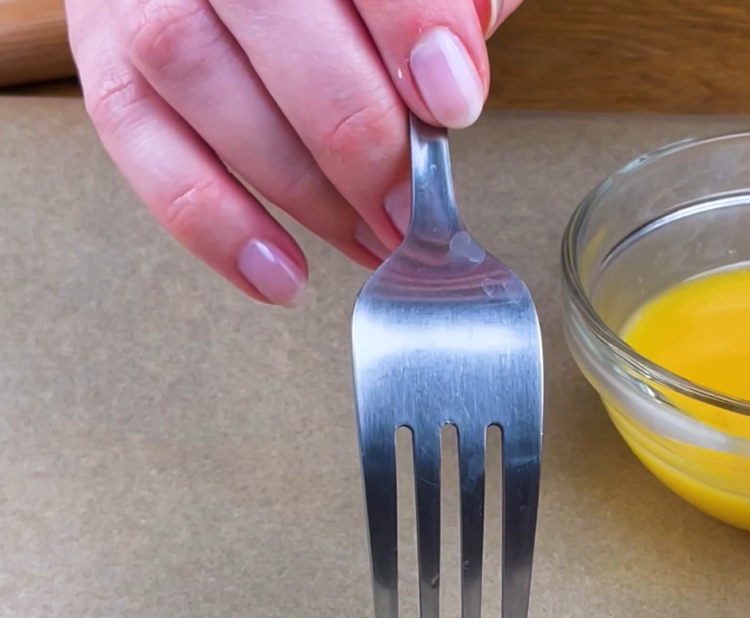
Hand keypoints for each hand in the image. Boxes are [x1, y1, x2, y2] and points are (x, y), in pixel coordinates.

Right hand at [66, 0, 522, 305]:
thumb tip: (461, 47)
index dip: (408, 24)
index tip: (451, 103)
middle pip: (270, 9)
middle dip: (358, 131)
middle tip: (412, 207)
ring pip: (197, 72)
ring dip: (300, 188)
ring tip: (368, 242)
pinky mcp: (105, 57)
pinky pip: (137, 140)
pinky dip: (213, 223)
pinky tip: (281, 276)